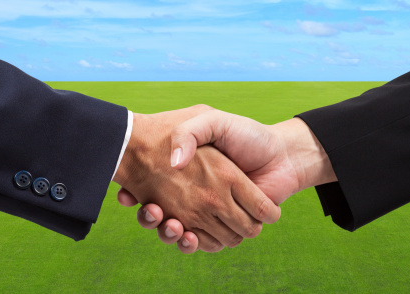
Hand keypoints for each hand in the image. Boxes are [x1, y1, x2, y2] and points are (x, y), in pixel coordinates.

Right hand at [113, 105, 280, 252]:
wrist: (281, 154)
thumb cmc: (246, 135)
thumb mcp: (212, 120)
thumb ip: (191, 131)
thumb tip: (174, 162)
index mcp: (186, 173)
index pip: (148, 188)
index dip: (133, 195)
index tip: (127, 194)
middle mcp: (193, 195)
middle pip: (158, 216)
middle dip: (150, 219)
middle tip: (152, 210)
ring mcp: (209, 213)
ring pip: (177, 234)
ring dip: (168, 233)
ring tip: (171, 223)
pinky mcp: (226, 228)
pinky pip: (203, 243)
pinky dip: (193, 244)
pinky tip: (189, 235)